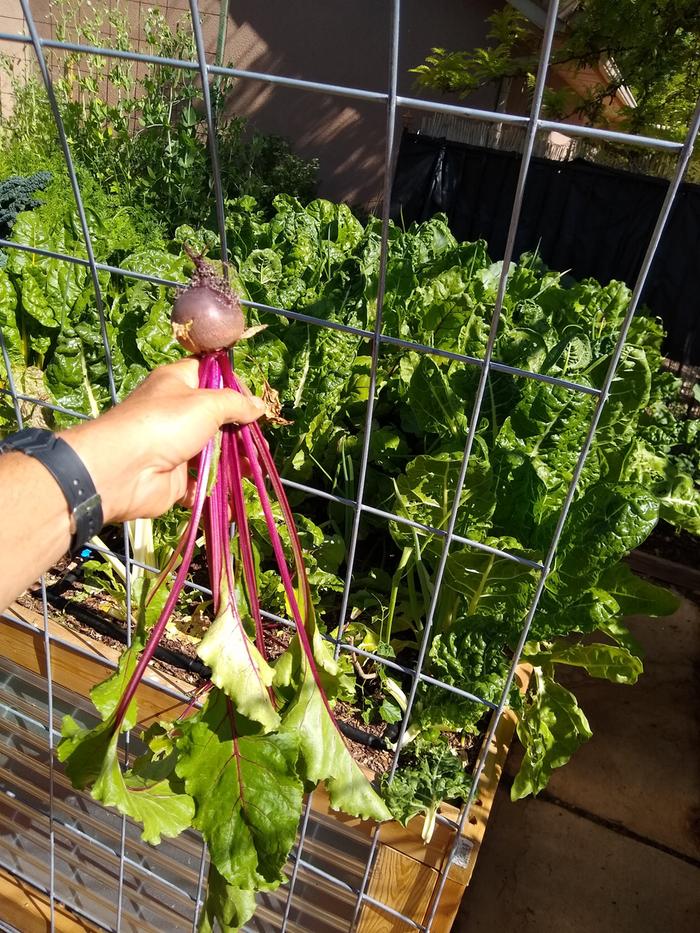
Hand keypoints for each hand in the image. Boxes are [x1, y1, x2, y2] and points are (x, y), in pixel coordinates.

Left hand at [60, 358, 264, 522]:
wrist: (123, 470)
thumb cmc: (164, 424)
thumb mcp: (206, 403)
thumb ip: (235, 403)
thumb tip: (259, 405)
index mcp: (177, 383)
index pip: (209, 374)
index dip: (232, 384)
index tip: (254, 399)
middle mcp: (175, 412)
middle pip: (214, 417)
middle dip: (238, 429)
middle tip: (258, 439)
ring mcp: (174, 447)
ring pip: (211, 452)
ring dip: (233, 461)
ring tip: (252, 468)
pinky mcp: (174, 478)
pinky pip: (201, 483)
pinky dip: (217, 489)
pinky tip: (235, 492)